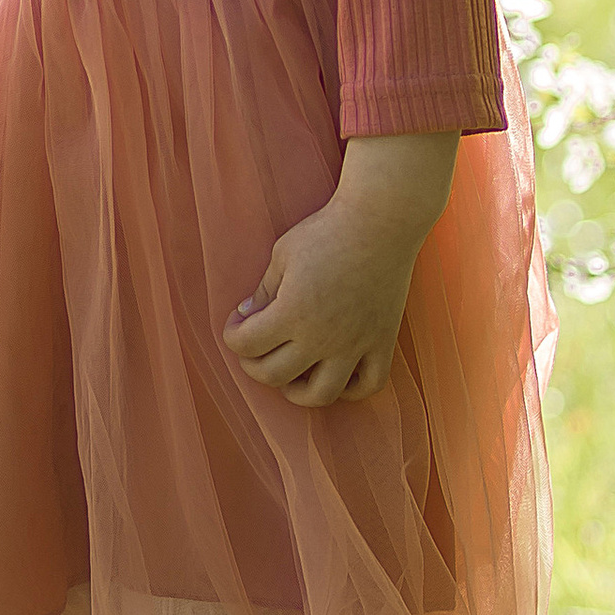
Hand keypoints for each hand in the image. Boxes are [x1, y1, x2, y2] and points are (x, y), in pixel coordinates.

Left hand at [223, 133, 457, 408]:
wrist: (383, 219)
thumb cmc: (327, 230)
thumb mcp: (283, 254)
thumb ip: (264, 291)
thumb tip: (247, 316)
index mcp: (291, 313)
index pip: (245, 345)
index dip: (232, 336)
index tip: (237, 323)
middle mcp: (322, 337)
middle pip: (274, 375)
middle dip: (254, 364)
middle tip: (256, 346)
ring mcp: (355, 344)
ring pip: (320, 395)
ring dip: (297, 391)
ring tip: (292, 374)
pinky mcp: (382, 341)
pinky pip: (369, 385)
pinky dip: (351, 389)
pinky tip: (337, 374)